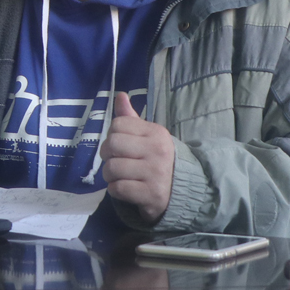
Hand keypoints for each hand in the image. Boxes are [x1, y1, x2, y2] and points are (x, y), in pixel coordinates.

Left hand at [99, 92, 174, 223]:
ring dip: (109, 175)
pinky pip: (118, 188)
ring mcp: (155, 173)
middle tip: (114, 161)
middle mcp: (157, 150)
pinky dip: (115, 190)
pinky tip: (124, 188)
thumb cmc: (159, 160)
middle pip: (112, 144)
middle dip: (107, 155)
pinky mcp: (151, 194)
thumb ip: (132, 118)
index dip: (112, 135)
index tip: (119, 145)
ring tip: (118, 177)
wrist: (183, 190)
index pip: (118, 124)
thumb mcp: (149, 137)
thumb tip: (120, 95)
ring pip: (112, 168)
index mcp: (156, 133)